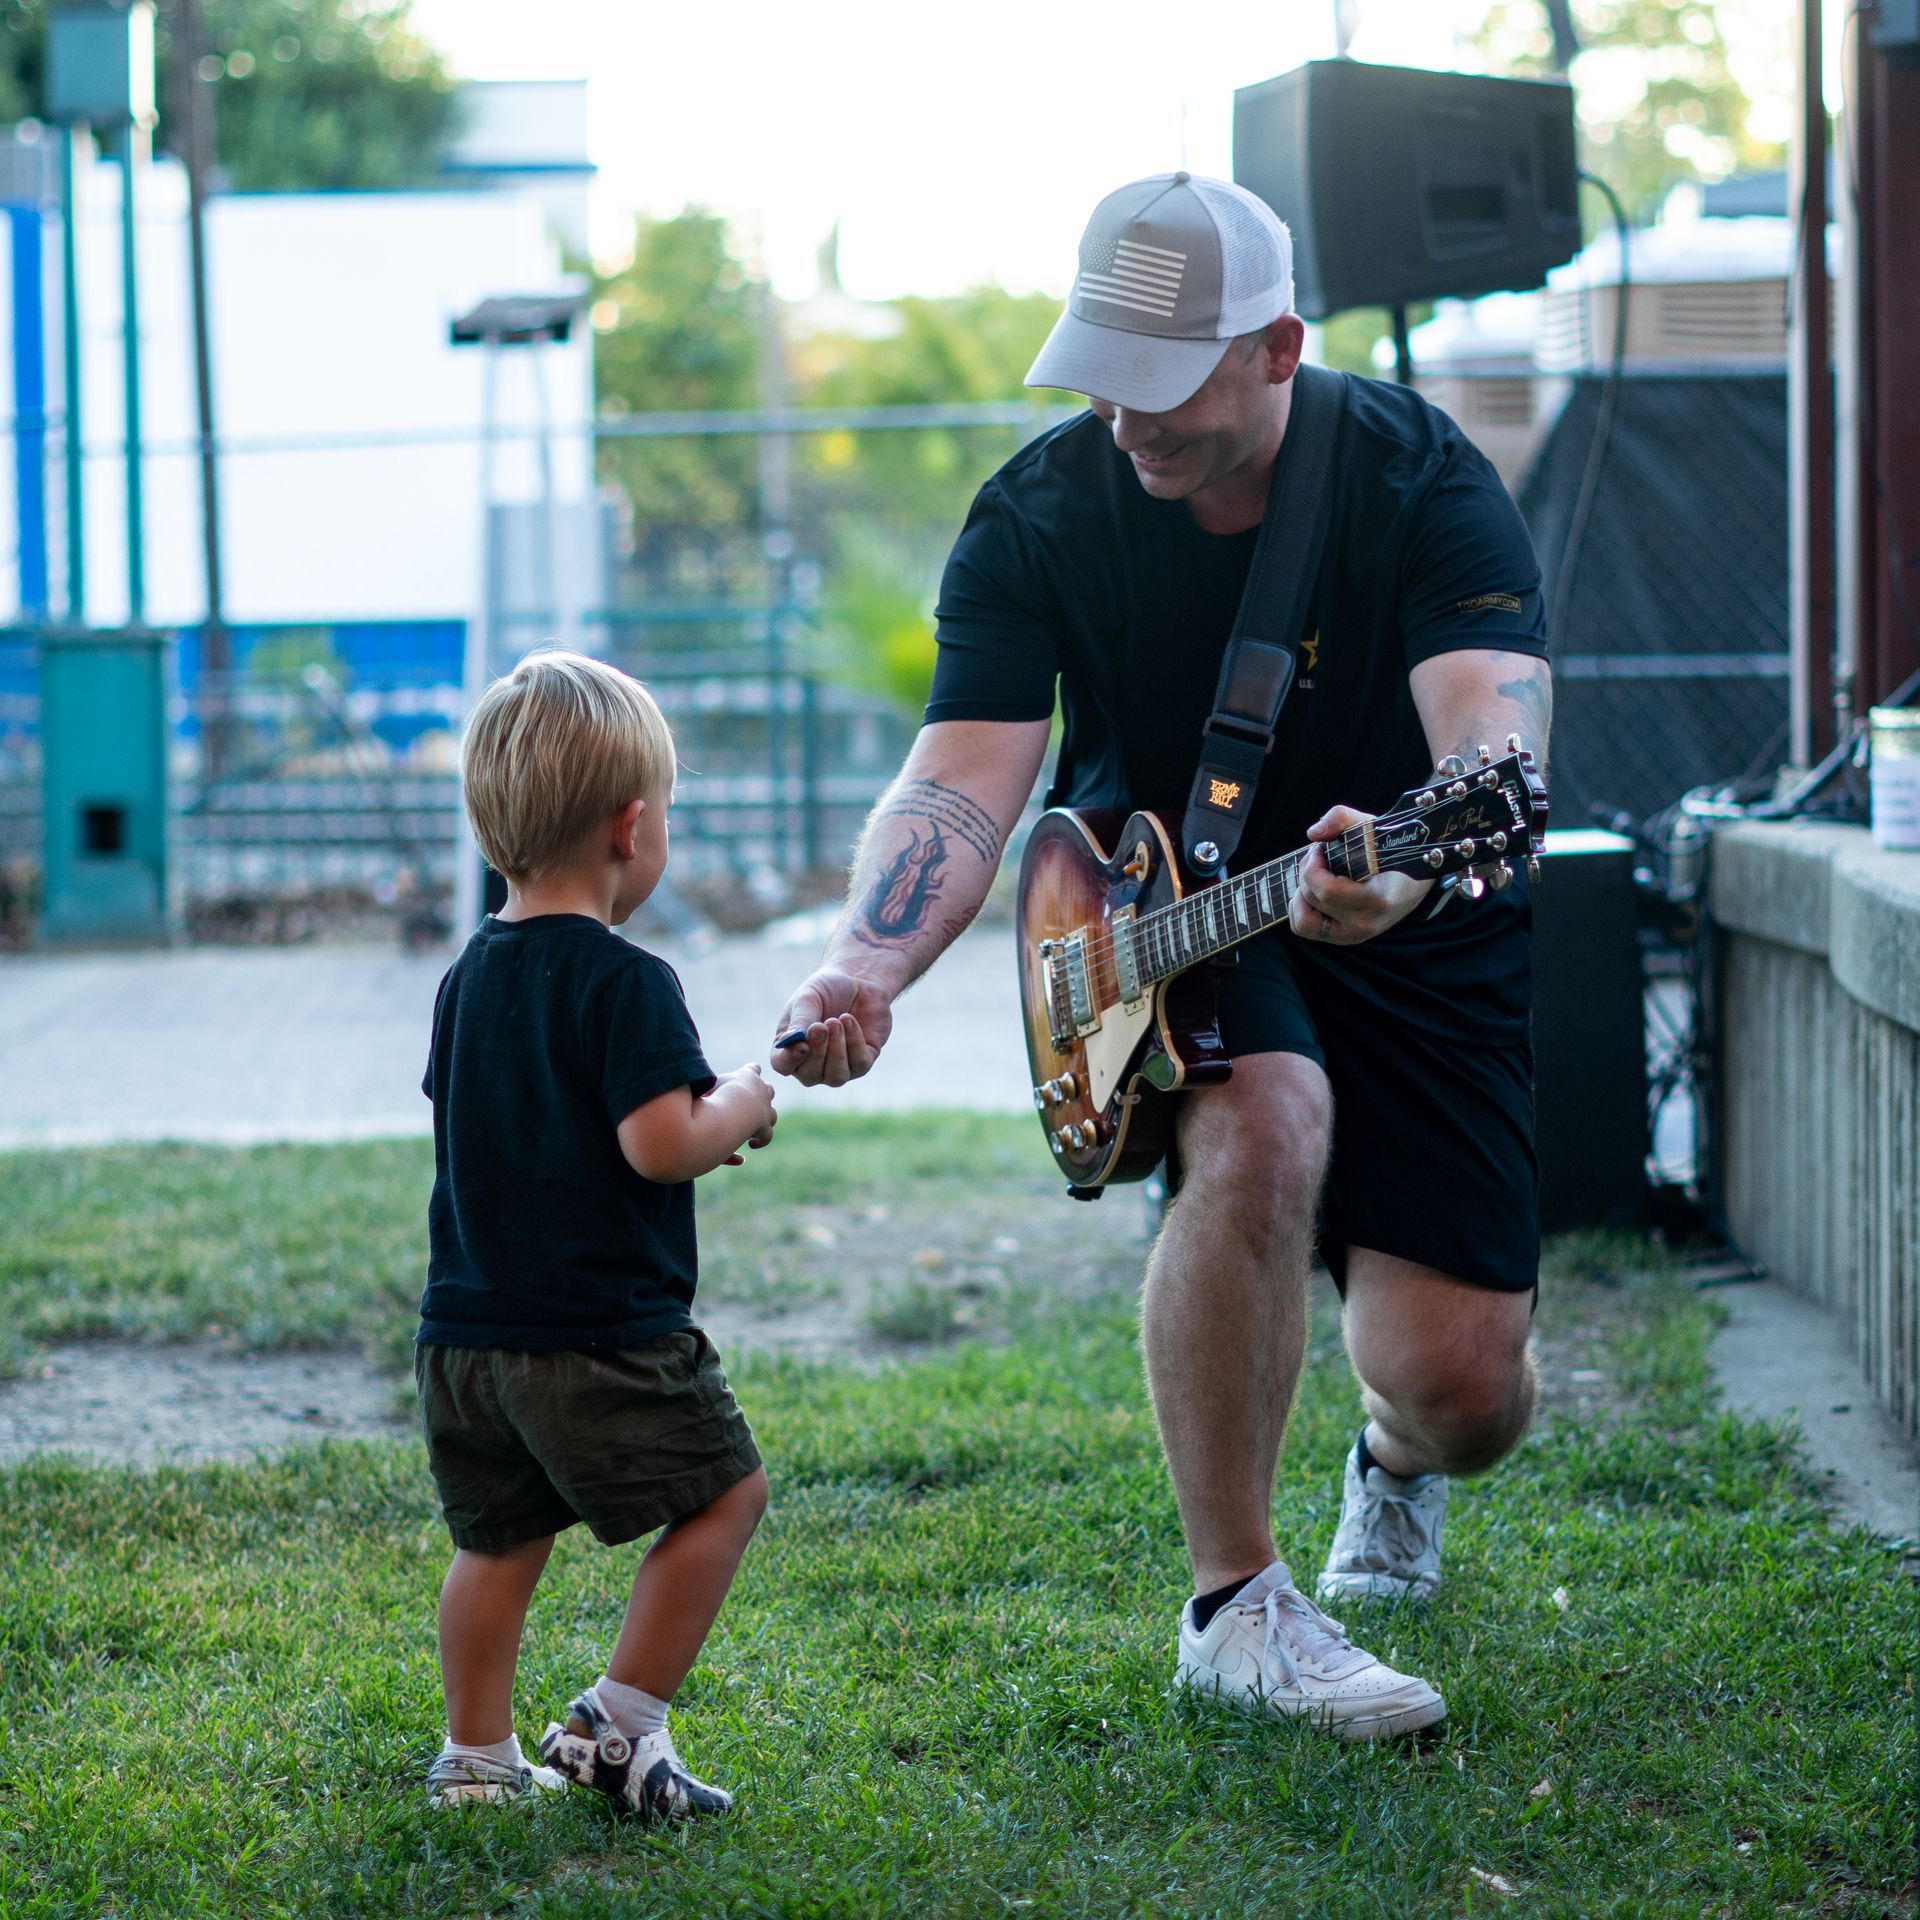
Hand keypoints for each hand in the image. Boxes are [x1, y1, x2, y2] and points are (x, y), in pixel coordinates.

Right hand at [715, 1062, 776, 1163]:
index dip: (752, 1071)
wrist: (733, 1108)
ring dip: (764, 1120)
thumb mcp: (709, 1084)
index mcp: (748, 1075)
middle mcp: (761, 1089)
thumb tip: (698, 1086)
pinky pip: (767, 1135)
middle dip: (762, 1096)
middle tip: (751, 1104)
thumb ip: (708, 1085)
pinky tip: (752, 1143)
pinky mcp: (766, 1126)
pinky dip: (760, 1140)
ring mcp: (766, 1109)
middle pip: (768, 1089)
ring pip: (772, 1114)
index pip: (753, 1069)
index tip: (751, 1073)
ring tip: (754, 1127)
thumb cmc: (716, 1094)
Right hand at [770, 968, 894, 1086]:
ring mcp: (837, 1067)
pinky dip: (855, 1042)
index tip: (802, 1046)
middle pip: (809, 1076)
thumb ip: (800, 1020)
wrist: (858, 980)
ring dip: (837, 1049)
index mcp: (790, 1047)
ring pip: (836, 1077)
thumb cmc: (826, 990)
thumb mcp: (808, 999)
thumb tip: (790, 1041)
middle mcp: (812, 1064)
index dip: (790, 1060)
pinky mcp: (862, 1062)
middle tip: (821, 1026)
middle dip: (818, 1051)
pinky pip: (859, 1064)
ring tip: (836, 1020)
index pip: (782, 1066)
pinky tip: (850, 1021)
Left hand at [1289, 805, 1433, 946]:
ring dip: (1301, 895)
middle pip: (1313, 898)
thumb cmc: (1387, 852)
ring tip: (1316, 878)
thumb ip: (1341, 817)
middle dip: (1308, 872)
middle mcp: (1365, 923)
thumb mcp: (1369, 826)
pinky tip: (1314, 892)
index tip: (1321, 850)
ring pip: (1303, 921)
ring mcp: (1353, 935)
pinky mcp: (1343, 938)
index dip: (1313, 866)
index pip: (1328, 891)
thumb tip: (1313, 833)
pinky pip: (1304, 928)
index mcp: (1377, 899)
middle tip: (1320, 857)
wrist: (1412, 881)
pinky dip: (1301, 909)